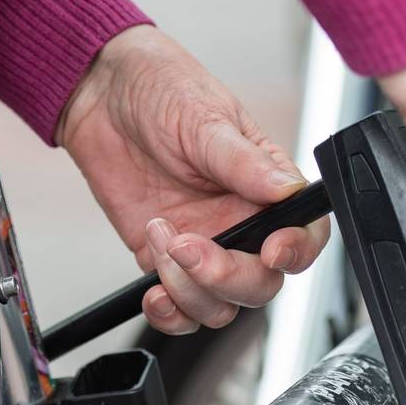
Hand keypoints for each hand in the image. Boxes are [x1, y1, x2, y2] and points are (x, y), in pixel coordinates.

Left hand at [57, 26, 328, 333]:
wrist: (100, 96)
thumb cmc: (162, 90)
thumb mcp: (206, 118)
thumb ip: (246, 162)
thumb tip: (287, 188)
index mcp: (267, 188)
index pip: (305, 234)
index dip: (296, 252)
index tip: (270, 251)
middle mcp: (242, 224)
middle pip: (261, 283)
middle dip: (226, 278)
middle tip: (188, 246)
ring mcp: (205, 247)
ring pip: (220, 306)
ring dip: (190, 291)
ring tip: (159, 239)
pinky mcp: (166, 261)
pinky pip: (180, 310)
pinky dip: (169, 314)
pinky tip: (153, 291)